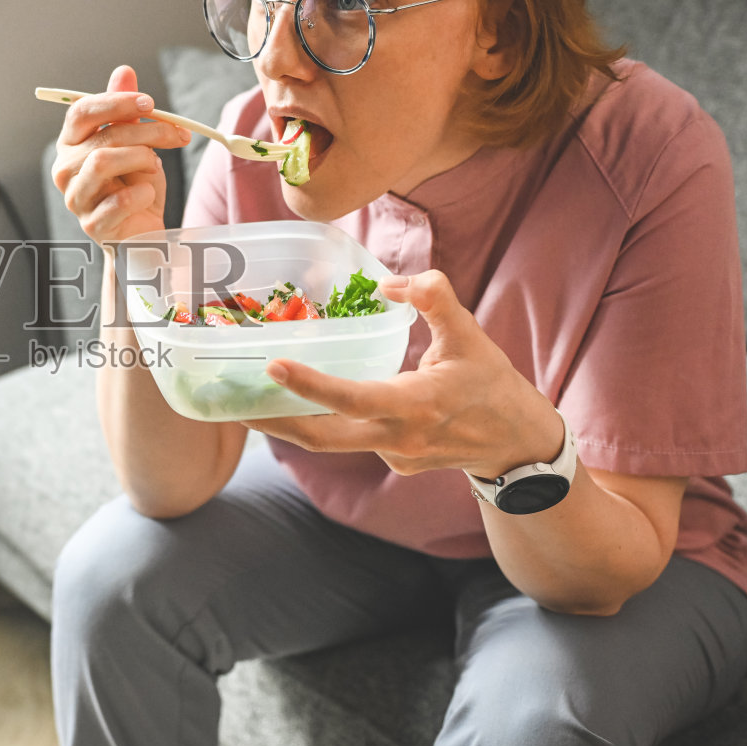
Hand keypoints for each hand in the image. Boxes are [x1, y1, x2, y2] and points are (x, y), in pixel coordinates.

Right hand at [49, 64, 192, 244]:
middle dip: (147, 131)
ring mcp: (75, 198)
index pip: (81, 111)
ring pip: (103, 163)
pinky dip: (142, 193)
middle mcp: (65, 169)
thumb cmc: (136, 185)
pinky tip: (148, 195)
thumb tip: (124, 71)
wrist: (145, 233)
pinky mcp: (91, 225)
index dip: (116, 102)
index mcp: (71, 143)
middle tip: (176, 135)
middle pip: (102, 136)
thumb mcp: (136, 143)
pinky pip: (117, 200)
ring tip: (156, 166)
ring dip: (141, 159)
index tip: (150, 103)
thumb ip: (126, 111)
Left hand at [241, 270, 562, 477]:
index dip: (311, 387)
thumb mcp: (472, 335)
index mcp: (416, 405)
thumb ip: (436, 298)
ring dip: (288, 424)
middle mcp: (397, 439)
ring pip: (330, 441)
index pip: (353, 399)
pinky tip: (301, 403)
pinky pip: (350, 440)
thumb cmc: (492, 385)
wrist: (517, 445)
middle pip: (320, 438)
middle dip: (272, 423)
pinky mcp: (392, 462)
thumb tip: (389, 283)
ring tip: (247, 401)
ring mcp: (393, 456)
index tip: (273, 366)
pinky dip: (323, 422)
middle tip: (229, 402)